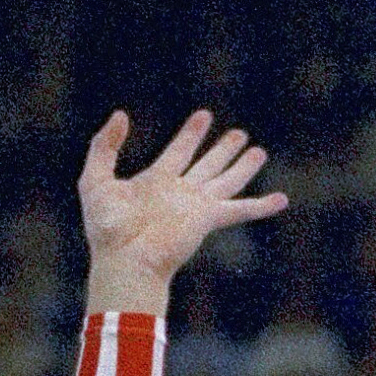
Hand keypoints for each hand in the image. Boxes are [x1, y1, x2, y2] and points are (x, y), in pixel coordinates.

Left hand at [80, 109, 285, 313]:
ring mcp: (195, 207)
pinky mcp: (207, 219)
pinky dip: (262, 206)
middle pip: (207, 165)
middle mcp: (179, 194)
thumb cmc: (106, 228)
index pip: (178, 152)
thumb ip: (104, 146)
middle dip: (222, 149)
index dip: (191, 134)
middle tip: (239, 134)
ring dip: (242, 166)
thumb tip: (122, 116)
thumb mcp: (94, 179)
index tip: (204, 117)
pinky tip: (281, 200)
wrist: (125, 259)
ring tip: (259, 151)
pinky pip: (241, 209)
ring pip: (226, 180)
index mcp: (155, 183)